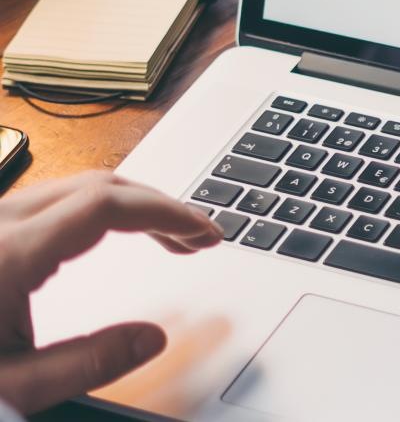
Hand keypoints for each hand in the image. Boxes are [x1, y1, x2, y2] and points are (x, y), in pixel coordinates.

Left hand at [0, 171, 222, 413]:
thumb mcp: (13, 386)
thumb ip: (88, 362)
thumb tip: (153, 339)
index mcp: (10, 253)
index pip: (109, 205)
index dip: (170, 213)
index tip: (208, 233)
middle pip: (97, 185)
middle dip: (158, 205)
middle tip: (199, 239)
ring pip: (72, 189)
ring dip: (127, 206)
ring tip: (165, 239)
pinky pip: (47, 203)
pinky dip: (93, 212)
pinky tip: (105, 239)